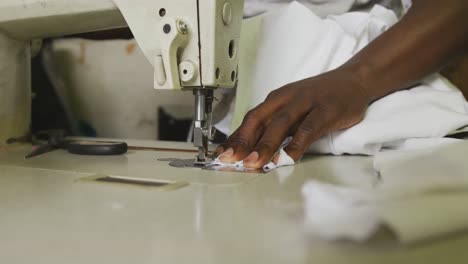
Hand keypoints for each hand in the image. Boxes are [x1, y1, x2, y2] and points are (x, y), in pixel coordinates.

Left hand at [215, 67, 370, 167]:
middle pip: (259, 120)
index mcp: (276, 99)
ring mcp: (306, 103)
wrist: (354, 79)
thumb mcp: (293, 108)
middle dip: (242, 141)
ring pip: (280, 124)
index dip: (234, 138)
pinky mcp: (326, 110)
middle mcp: (287, 99)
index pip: (250, 119)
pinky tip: (288, 158)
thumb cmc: (320, 97)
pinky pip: (308, 129)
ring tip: (254, 162)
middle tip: (230, 160)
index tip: (220, 155)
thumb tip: (253, 149)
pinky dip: (296, 144)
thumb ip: (276, 126)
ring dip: (265, 144)